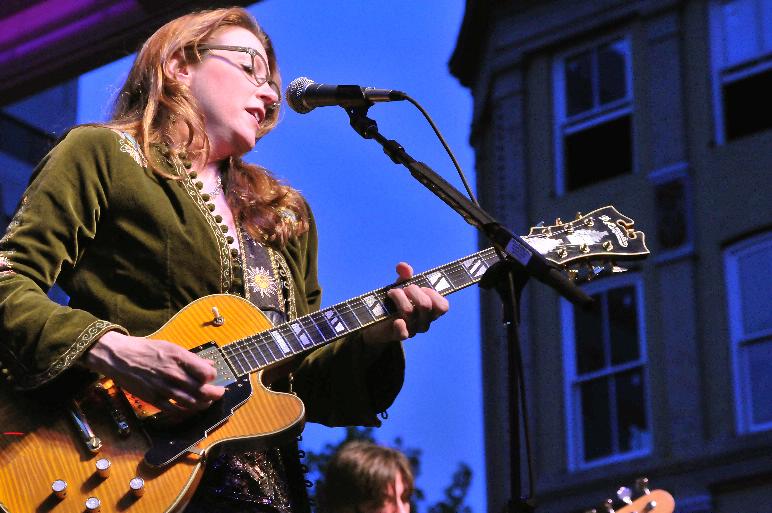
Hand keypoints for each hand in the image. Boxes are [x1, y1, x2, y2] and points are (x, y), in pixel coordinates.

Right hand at [83, 331, 224, 411]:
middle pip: (202, 391)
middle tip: (219, 393)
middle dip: (214, 394)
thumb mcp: (171, 347)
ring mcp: (163, 388)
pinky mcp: (153, 399)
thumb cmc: (146, 349)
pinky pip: (174, 411)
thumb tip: (210, 365)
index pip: (206, 373)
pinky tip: (190, 409)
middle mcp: (173, 374)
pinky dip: (186, 412)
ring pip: (191, 403)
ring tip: (207, 402)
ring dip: (203, 404)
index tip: (212, 377)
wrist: (119, 356)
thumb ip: (191, 358)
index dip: (213, 377)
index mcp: (179, 358)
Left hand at [362, 262, 448, 346]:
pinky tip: (396, 320)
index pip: (442, 306)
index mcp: (430, 311)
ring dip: (399, 297)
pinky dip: (400, 325)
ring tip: (391, 293)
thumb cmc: (395, 302)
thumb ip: (405, 275)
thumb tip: (403, 266)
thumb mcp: (401, 286)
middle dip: (413, 291)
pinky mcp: (398, 335)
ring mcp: (412, 329)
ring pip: (410, 312)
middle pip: (425, 305)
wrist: (376, 320)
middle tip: (404, 288)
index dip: (432, 294)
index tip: (421, 287)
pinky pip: (403, 334)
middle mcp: (424, 322)